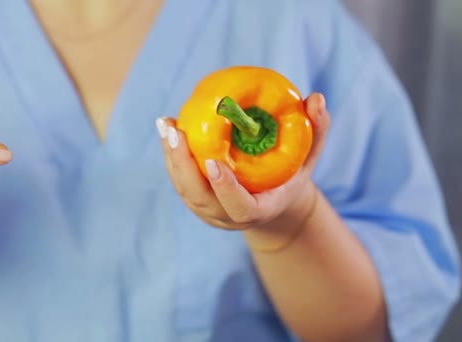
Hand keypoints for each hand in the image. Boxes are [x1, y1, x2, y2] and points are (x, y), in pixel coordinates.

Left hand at [157, 93, 329, 231]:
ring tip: (167, 124)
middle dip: (183, 165)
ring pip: (183, 187)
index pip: (238, 207)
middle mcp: (227, 216)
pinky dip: (171, 153)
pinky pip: (179, 177)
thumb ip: (315, 132)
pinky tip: (168, 126)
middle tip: (176, 132)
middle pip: (199, 197)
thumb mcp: (307, 158)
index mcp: (257, 211)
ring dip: (172, 155)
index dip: (225, 188)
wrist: (270, 203)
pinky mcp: (195, 200)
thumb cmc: (290, 177)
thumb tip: (317, 98)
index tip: (213, 162)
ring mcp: (207, 211)